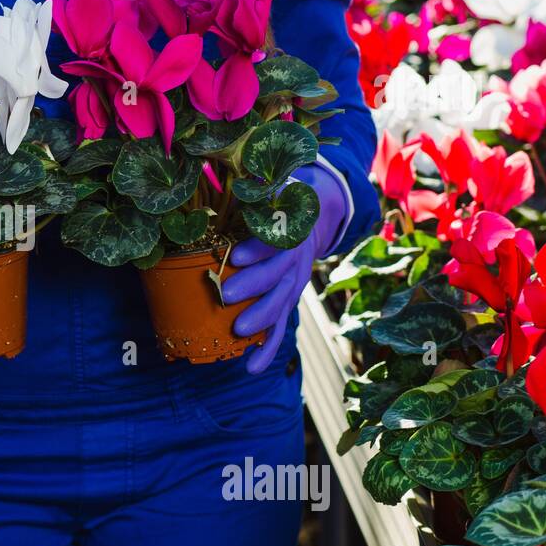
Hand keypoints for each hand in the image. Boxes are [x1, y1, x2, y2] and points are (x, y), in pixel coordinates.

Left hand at [222, 164, 348, 374]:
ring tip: (238, 333)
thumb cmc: (283, 195)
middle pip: (279, 274)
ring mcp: (294, 281)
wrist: (317, 209)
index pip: (278, 237)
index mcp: (292, 226)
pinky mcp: (289, 299)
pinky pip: (281, 326)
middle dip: (255, 284)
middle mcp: (296, 256)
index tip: (237, 254)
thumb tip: (234, 178)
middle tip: (228, 293)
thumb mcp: (277, 181)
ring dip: (262, 318)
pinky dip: (267, 348)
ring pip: (282, 302)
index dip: (259, 247)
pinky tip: (251, 367)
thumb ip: (259, 185)